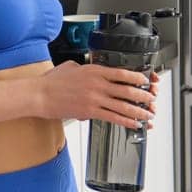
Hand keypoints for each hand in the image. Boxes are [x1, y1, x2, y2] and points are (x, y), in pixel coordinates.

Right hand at [37, 61, 158, 129]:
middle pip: (127, 90)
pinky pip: (112, 117)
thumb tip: (93, 70)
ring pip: (123, 106)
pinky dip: (125, 121)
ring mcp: (94, 99)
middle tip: (151, 99)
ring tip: (147, 114)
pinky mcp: (89, 112)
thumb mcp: (72, 66)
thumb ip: (86, 68)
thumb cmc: (52, 82)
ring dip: (138, 111)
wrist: (40, 94)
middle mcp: (97, 84)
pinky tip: (133, 124)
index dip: (137, 78)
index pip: (122, 73)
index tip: (145, 81)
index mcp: (94, 70)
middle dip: (143, 96)